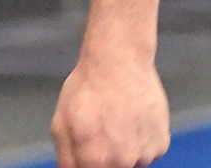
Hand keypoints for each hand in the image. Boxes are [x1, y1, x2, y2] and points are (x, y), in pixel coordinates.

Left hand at [51, 52, 168, 166]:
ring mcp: (146, 154)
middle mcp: (124, 162)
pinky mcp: (162, 144)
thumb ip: (66, 157)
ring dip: (122, 150)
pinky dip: (139, 141)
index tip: (87, 150)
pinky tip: (130, 120)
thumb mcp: (61, 122)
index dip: (87, 161)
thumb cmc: (88, 89)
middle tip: (99, 132)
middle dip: (103, 157)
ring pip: (130, 162)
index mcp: (96, 159)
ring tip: (115, 121)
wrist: (119, 64)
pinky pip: (146, 152)